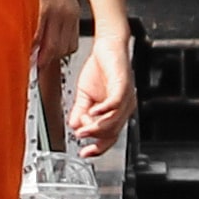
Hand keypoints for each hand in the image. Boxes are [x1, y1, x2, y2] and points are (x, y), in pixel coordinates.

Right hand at [65, 25, 132, 150]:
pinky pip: (114, 104)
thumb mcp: (85, 94)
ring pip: (113, 122)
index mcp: (116, 112)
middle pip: (111, 133)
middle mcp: (124, 108)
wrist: (109, 44)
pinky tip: (91, 112)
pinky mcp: (123, 86)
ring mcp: (125, 98)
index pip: (110, 138)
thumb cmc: (101, 67)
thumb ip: (79, 110)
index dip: (98, 148)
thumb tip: (73, 125)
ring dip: (95, 127)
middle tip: (79, 134)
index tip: (85, 153)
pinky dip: (102, 111)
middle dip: (92, 136)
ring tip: (82, 128)